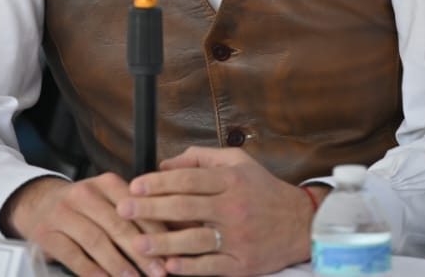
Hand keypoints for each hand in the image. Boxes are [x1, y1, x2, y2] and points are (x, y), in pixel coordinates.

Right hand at [2, 174, 168, 276]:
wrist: (37, 201)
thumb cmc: (82, 205)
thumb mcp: (108, 199)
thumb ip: (137, 213)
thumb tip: (176, 232)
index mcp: (106, 184)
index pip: (135, 208)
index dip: (155, 231)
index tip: (170, 252)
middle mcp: (85, 194)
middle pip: (118, 225)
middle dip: (141, 252)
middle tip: (158, 271)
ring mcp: (64, 213)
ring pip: (96, 241)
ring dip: (118, 264)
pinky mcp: (47, 233)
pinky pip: (73, 254)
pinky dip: (91, 270)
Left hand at [118, 146, 314, 275]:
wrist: (301, 224)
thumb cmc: (263, 191)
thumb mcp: (238, 163)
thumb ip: (201, 158)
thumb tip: (165, 164)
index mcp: (231, 180)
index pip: (188, 179)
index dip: (158, 182)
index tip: (134, 185)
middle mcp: (234, 207)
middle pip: (185, 207)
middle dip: (150, 208)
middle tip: (124, 210)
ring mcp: (238, 237)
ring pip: (194, 239)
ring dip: (163, 242)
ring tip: (137, 242)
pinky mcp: (242, 263)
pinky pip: (210, 265)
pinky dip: (188, 267)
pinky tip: (168, 265)